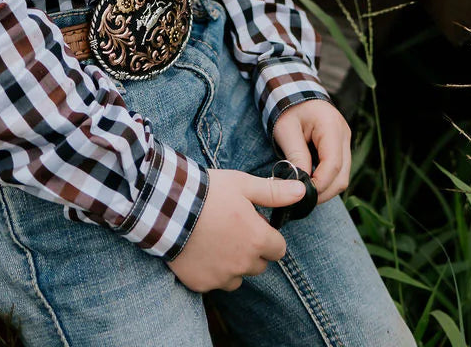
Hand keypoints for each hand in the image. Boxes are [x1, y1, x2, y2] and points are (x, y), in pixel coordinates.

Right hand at [167, 168, 305, 292]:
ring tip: (216, 240)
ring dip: (233, 264)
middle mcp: (243, 263)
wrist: (168, 206)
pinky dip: (211, 271)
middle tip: (233, 229)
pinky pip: (215, 282)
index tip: (254, 225)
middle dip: (252, 250)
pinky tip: (201, 250)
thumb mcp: (243, 185)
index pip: (279, 250)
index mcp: (257, 240)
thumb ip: (274, 192)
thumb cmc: (209, 192)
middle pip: (259, 264)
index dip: (269, 237)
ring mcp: (222, 276)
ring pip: (238, 276)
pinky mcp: (202, 284)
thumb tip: (302, 191)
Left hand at [272, 100, 351, 203]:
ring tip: (303, 192)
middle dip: (323, 191)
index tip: (301, 194)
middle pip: (342, 175)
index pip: (333, 164)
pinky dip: (326, 181)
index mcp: (331, 126)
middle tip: (300, 199)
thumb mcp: (286, 130)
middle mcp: (343, 134)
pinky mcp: (341, 147)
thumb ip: (296, 156)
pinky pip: (338, 171)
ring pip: (342, 176)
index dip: (319, 184)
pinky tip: (309, 182)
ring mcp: (345, 141)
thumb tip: (300, 184)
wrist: (295, 92)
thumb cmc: (288, 108)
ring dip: (325, 188)